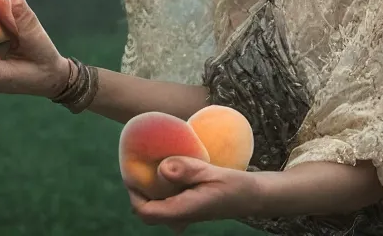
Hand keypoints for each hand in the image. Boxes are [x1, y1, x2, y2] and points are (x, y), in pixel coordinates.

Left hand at [127, 157, 262, 233]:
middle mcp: (180, 216)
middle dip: (137, 192)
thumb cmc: (233, 184)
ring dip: (148, 190)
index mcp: (182, 210)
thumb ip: (186, 170)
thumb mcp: (210, 172)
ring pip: (156, 208)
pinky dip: (159, 189)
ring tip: (147, 164)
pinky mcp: (188, 208)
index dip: (133, 193)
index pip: (145, 211)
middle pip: (147, 212)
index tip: (131, 170)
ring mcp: (184, 215)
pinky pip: (166, 203)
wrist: (251, 197)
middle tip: (137, 166)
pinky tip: (165, 170)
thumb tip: (162, 168)